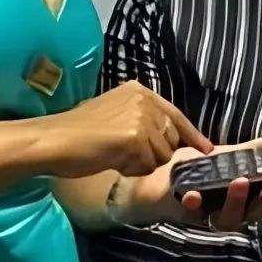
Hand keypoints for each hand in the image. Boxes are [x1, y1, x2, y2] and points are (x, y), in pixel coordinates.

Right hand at [38, 81, 210, 177]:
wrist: (55, 139)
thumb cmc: (78, 132)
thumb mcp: (114, 114)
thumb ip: (141, 121)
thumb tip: (168, 140)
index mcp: (140, 91)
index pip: (175, 115)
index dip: (192, 135)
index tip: (207, 150)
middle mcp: (145, 100)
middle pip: (170, 139)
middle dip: (154, 154)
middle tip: (122, 153)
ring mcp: (141, 118)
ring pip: (161, 156)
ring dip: (142, 163)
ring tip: (114, 155)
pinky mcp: (136, 138)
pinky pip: (148, 166)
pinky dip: (132, 169)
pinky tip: (112, 160)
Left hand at [122, 141, 261, 227]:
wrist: (153, 174)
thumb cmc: (192, 166)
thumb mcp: (224, 155)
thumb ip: (251, 151)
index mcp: (238, 198)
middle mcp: (225, 211)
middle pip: (248, 214)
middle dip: (258, 200)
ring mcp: (206, 216)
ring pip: (225, 218)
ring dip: (233, 202)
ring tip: (237, 183)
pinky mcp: (185, 216)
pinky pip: (193, 215)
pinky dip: (195, 205)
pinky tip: (194, 195)